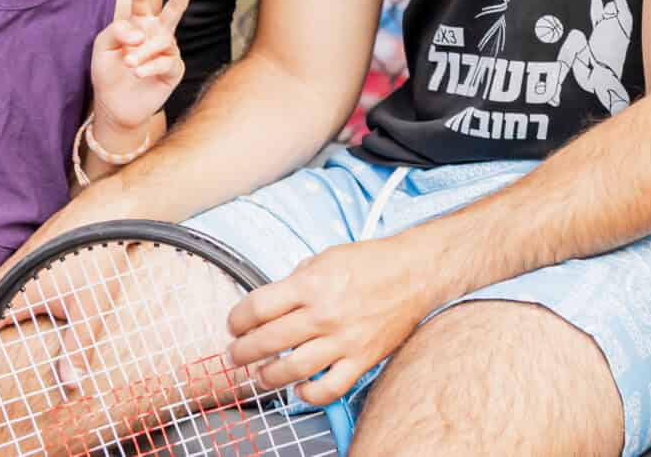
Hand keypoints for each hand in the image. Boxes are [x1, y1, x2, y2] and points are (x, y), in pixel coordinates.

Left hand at [90, 0, 195, 138]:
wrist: (114, 105)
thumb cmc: (108, 72)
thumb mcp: (102, 46)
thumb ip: (116, 30)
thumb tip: (140, 32)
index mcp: (139, 25)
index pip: (142, 2)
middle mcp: (157, 35)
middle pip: (174, 10)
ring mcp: (168, 52)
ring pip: (163, 41)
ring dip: (144, 51)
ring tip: (128, 63)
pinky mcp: (173, 71)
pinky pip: (166, 62)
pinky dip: (150, 66)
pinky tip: (137, 73)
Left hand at [226, 236, 440, 406]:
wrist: (416, 272)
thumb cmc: (371, 262)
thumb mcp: (325, 258)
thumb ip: (296, 281)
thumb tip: (270, 304)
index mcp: (311, 284)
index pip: (257, 307)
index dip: (237, 319)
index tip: (234, 324)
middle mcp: (324, 314)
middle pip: (267, 341)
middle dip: (242, 351)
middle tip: (236, 354)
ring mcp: (344, 340)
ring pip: (292, 370)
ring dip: (268, 376)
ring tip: (261, 374)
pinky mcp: (362, 359)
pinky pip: (329, 388)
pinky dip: (309, 394)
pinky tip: (299, 387)